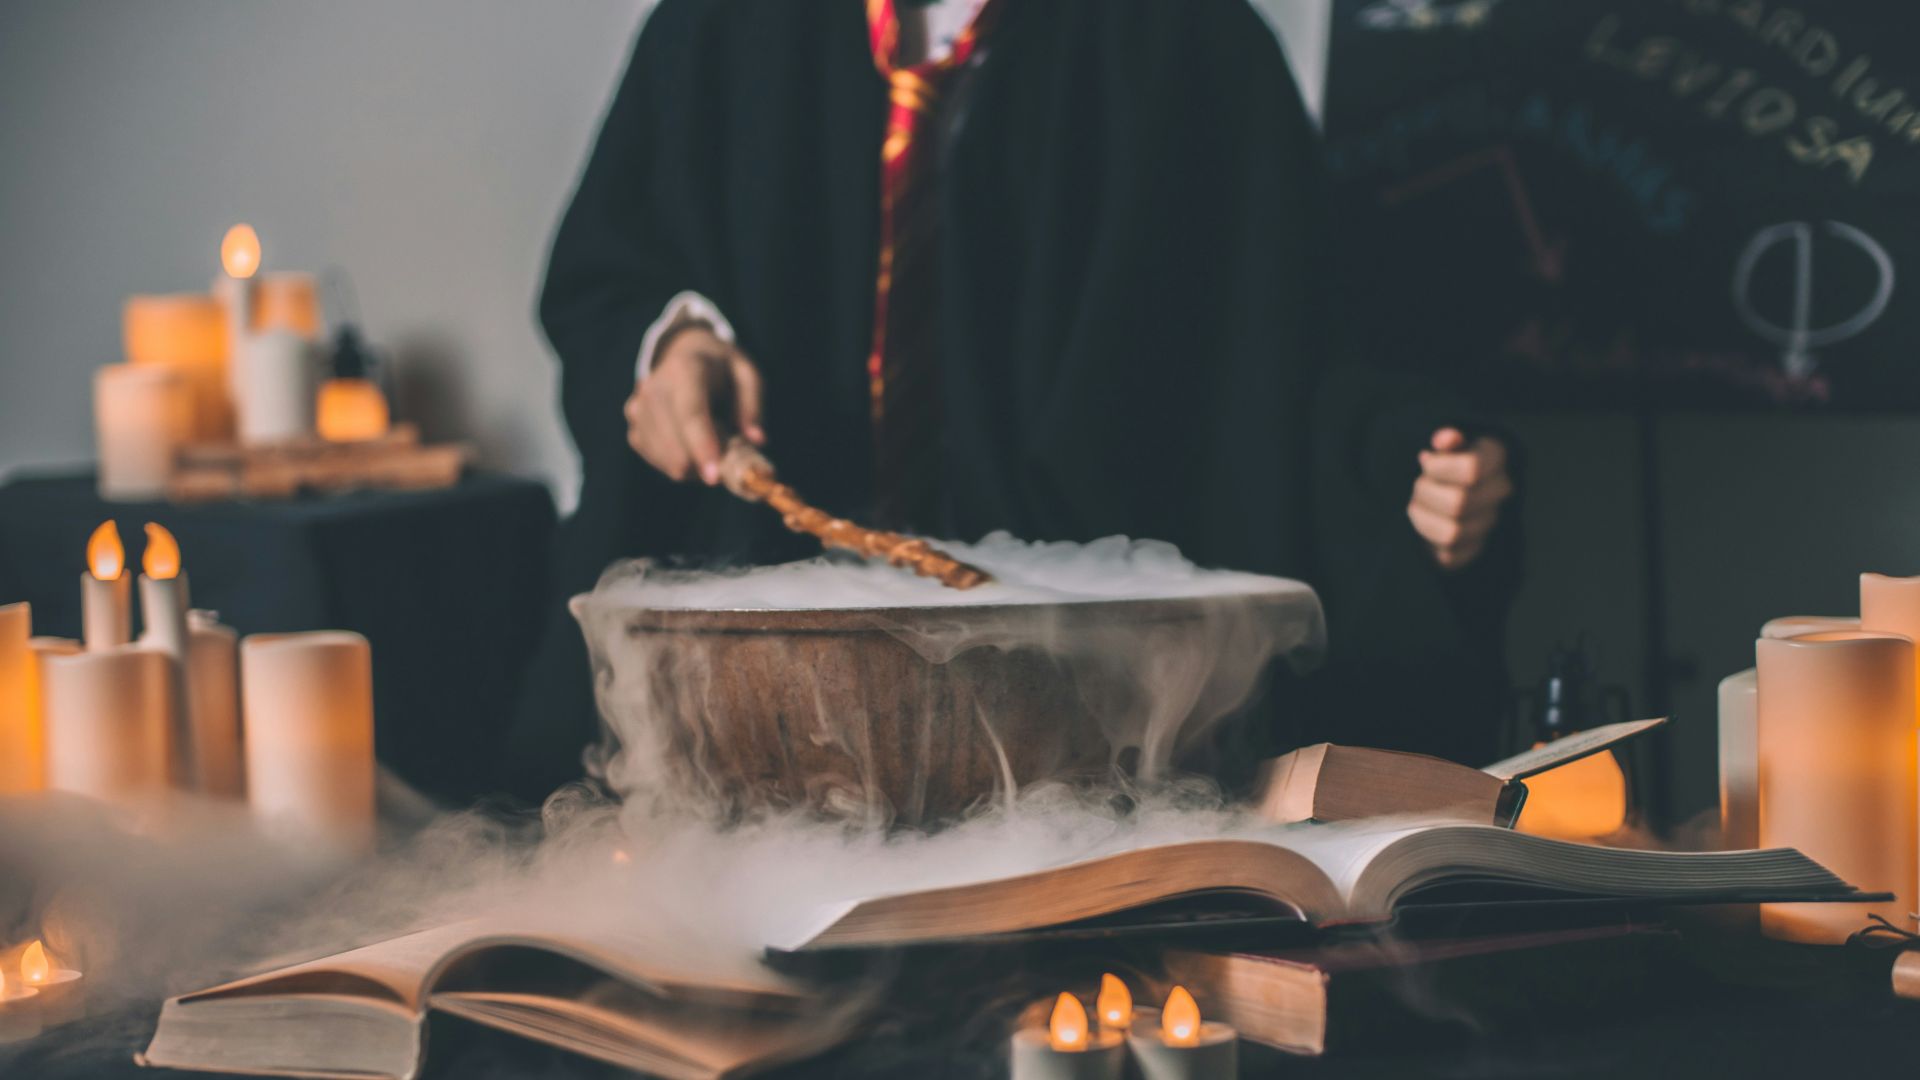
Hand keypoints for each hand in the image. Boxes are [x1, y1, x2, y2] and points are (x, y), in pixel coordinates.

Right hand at [623, 325, 764, 484]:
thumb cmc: (721, 369)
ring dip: (695, 465)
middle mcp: (654, 388)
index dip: (702, 447)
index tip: (714, 478)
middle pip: (675, 444)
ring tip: (711, 441)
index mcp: (685, 369)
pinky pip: (657, 462)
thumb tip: (757, 440)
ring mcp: (638, 409)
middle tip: (730, 456)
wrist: (683, 355)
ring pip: (667, 460)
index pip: (690, 413)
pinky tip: (692, 445)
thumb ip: (753, 405)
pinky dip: (680, 463)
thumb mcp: (746, 374)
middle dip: (705, 463)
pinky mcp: (634, 428)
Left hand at [1407, 427, 1512, 570]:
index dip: (1438, 468)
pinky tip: (1426, 523)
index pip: (1471, 470)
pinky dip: (1428, 541)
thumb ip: (1446, 439)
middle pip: (1458, 503)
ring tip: (1417, 505)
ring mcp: (1490, 522)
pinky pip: (1448, 556)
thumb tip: (1444, 439)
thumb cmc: (1444, 462)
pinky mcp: (1474, 549)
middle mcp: (1501, 490)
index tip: (1425, 462)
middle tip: (1418, 485)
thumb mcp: (1446, 444)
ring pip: (1452, 533)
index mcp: (1496, 456)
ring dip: (1423, 518)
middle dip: (1426, 493)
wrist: (1450, 490)